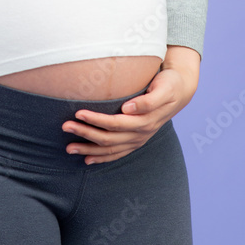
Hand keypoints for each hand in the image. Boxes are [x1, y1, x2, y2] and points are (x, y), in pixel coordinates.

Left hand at [61, 51, 199, 164]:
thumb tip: (128, 108)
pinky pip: (117, 153)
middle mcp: (141, 133)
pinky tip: (87, 159)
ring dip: (88, 149)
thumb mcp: (163, 88)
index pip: (115, 123)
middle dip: (85, 134)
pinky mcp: (137, 141)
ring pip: (110, 149)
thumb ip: (148, 100)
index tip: (78, 112)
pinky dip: (102, 158)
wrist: (180, 90)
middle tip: (65, 126)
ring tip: (68, 147)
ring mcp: (139, 139)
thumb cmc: (169, 84)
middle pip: (108, 138)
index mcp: (145, 120)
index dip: (96, 120)